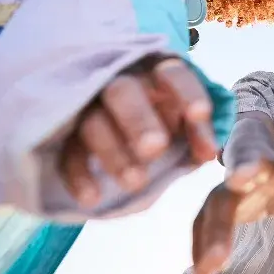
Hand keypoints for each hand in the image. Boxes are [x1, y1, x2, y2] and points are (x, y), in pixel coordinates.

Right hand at [59, 57, 216, 206]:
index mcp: (157, 76)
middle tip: (156, 148)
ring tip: (137, 183)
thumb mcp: (186, 127)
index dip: (186, 93)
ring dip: (114, 153)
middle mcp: (120, 83)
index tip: (200, 114)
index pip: (173, 75)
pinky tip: (92, 198)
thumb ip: (199, 136)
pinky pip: (67, 152)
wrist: (123, 132)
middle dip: (139, 119)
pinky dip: (78, 175)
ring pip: (93, 123)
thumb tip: (208, 151)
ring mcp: (88, 107)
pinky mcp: (65, 135)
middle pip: (122, 92)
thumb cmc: (164, 123)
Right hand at [191, 130, 273, 273]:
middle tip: (242, 177)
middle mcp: (256, 167)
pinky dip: (201, 247)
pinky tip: (200, 273)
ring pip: (218, 200)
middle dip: (245, 169)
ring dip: (214, 231)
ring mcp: (230, 183)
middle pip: (247, 165)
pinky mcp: (214, 200)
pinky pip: (202, 222)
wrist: (258, 155)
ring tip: (211, 266)